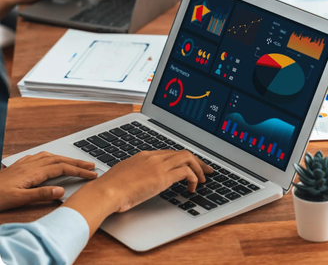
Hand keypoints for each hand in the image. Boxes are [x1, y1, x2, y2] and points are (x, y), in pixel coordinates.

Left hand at [0, 152, 96, 211]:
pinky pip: (41, 156)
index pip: (62, 168)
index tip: (92, 174)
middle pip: (60, 160)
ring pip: (51, 156)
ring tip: (76, 162)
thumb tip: (61, 190)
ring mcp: (25, 163)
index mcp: (34, 172)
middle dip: (77, 162)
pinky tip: (51, 159)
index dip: (79, 171)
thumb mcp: (20, 199)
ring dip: (66, 158)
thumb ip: (41, 194)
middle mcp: (31, 164)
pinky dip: (52, 156)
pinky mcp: (19, 165)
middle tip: (92, 165)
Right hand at [63, 150, 212, 235]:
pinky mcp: (162, 176)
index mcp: (144, 156)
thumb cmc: (110, 188)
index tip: (189, 167)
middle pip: (182, 153)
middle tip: (205, 171)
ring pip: (187, 158)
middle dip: (197, 162)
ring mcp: (158, 165)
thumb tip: (140, 182)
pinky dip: (193, 179)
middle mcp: (153, 157)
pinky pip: (186, 172)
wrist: (106, 191)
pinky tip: (191, 188)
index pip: (170, 153)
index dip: (182, 160)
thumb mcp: (125, 177)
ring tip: (202, 180)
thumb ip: (135, 175)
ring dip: (198, 169)